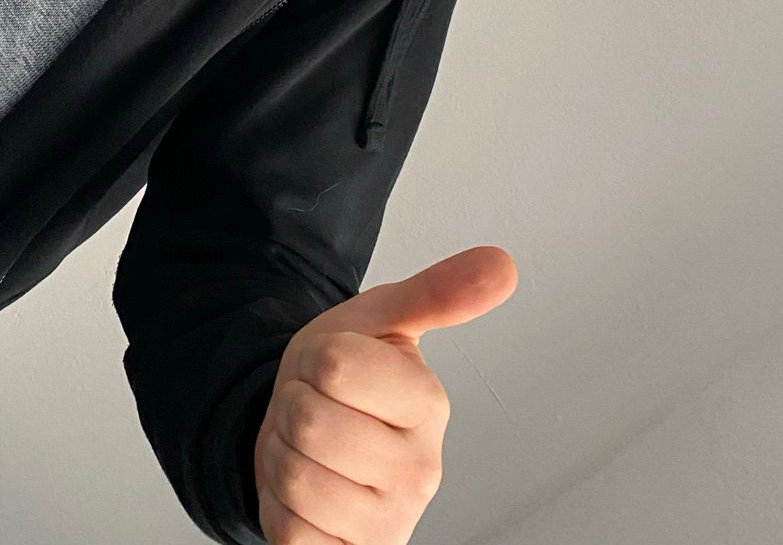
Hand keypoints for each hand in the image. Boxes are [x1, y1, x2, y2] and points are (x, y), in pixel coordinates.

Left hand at [253, 244, 517, 543]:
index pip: (334, 363)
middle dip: (293, 405)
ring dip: (283, 455)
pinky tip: (308, 494)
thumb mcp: (380, 319)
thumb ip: (437, 292)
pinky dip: (280, 508)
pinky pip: (289, 534)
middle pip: (307, 420)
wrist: (310, 435)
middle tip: (318, 406)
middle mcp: (420, 473)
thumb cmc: (343, 376)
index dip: (314, 357)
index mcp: (428, 404)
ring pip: (294, 476)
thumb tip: (502, 264)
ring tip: (310, 447)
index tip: (333, 366)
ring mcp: (390, 526)